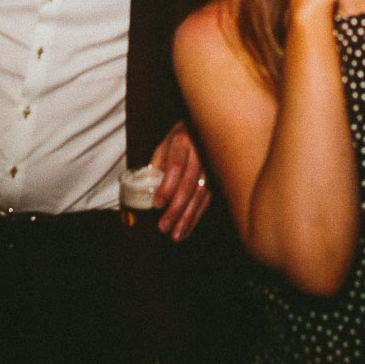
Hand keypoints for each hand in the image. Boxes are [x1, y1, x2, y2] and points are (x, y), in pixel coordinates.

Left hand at [148, 121, 212, 241]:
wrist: (207, 128)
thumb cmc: (181, 137)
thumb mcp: (165, 143)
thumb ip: (157, 164)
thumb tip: (147, 186)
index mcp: (183, 142)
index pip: (175, 167)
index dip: (166, 187)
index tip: (156, 205)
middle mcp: (200, 154)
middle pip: (188, 185)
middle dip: (176, 209)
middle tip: (163, 227)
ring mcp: (211, 167)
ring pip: (200, 196)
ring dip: (188, 218)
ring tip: (176, 235)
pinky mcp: (217, 178)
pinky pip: (207, 200)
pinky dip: (197, 216)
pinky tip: (188, 228)